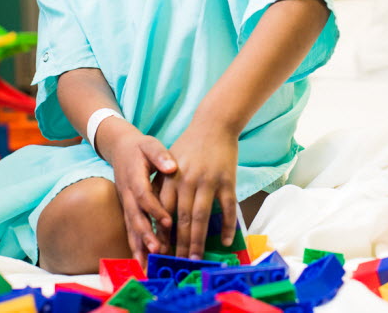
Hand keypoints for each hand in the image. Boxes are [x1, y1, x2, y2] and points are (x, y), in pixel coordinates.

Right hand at [98, 118, 177, 262]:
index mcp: (134, 177)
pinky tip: (141, 262)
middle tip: (157, 249)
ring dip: (138, 246)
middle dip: (146, 235)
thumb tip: (172, 167)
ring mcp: (125, 203)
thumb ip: (160, 155)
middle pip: (135, 217)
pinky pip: (130, 230)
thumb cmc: (140, 147)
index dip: (155, 210)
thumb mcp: (150, 145)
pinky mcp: (127, 209)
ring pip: (130, 227)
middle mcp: (127, 193)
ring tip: (146, 264)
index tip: (168, 222)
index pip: (144, 196)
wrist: (119, 148)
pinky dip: (135, 246)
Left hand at [156, 119, 238, 259]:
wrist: (214, 123)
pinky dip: (227, 225)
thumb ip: (164, 186)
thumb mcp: (170, 163)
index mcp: (171, 178)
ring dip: (198, 240)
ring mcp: (209, 181)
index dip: (161, 234)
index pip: (164, 212)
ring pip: (202, 217)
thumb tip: (159, 216)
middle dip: (179, 245)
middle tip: (178, 264)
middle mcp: (188, 181)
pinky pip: (228, 208)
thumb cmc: (190, 145)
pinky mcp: (227, 180)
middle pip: (181, 219)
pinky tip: (225, 241)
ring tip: (196, 259)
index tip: (159, 252)